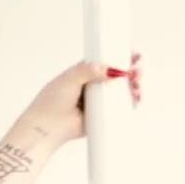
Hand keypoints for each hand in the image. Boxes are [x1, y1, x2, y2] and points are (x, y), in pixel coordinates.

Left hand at [23, 52, 143, 142]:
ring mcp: (97, 102)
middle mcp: (91, 87)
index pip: (105, 62)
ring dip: (132, 86)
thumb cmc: (52, 102)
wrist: (47, 128)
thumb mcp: (70, 78)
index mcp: (83, 73)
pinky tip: (135, 98)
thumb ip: (89, 70)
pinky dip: (129, 103)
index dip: (120, 58)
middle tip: (136, 71)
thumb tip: (112, 69)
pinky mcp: (101, 116)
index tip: (132, 56)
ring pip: (120, 92)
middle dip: (130, 72)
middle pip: (116, 76)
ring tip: (136, 84)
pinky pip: (119, 108)